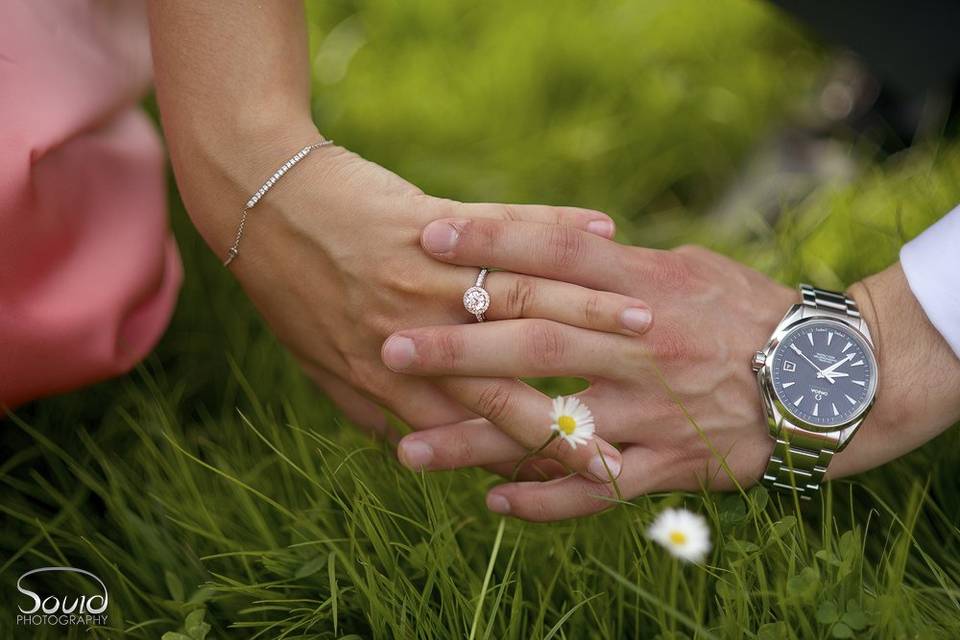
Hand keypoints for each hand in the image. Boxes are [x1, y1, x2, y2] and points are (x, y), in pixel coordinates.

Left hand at [171, 121, 652, 479]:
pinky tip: (605, 224)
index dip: (542, 446)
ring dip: (588, 309)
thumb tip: (414, 443)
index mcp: (389, 377)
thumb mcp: (325, 365)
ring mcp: (423, 276)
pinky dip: (552, 223)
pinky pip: (503, 223)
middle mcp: (414, 334)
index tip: (596, 467)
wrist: (253, 204)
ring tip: (646, 322)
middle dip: (583, 385)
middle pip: (513, 374)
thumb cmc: (288, 291)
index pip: (481, 421)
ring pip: (522, 300)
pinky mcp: (429, 219)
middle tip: (640, 410)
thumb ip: (377, 407)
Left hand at [383, 217, 959, 519]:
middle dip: (458, 347)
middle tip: (389, 346)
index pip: (556, 256)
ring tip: (408, 450)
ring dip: (477, 441)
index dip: (492, 242)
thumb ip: (619, 265)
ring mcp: (653, 410)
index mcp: (646, 286)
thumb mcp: (688, 269)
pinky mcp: (669, 464)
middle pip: (536, 343)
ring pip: (552, 426)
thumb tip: (558, 245)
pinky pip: (596, 489)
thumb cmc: (748, 312)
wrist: (825, 379)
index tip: (428, 236)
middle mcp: (641, 346)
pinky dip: (545, 500)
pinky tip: (493, 502)